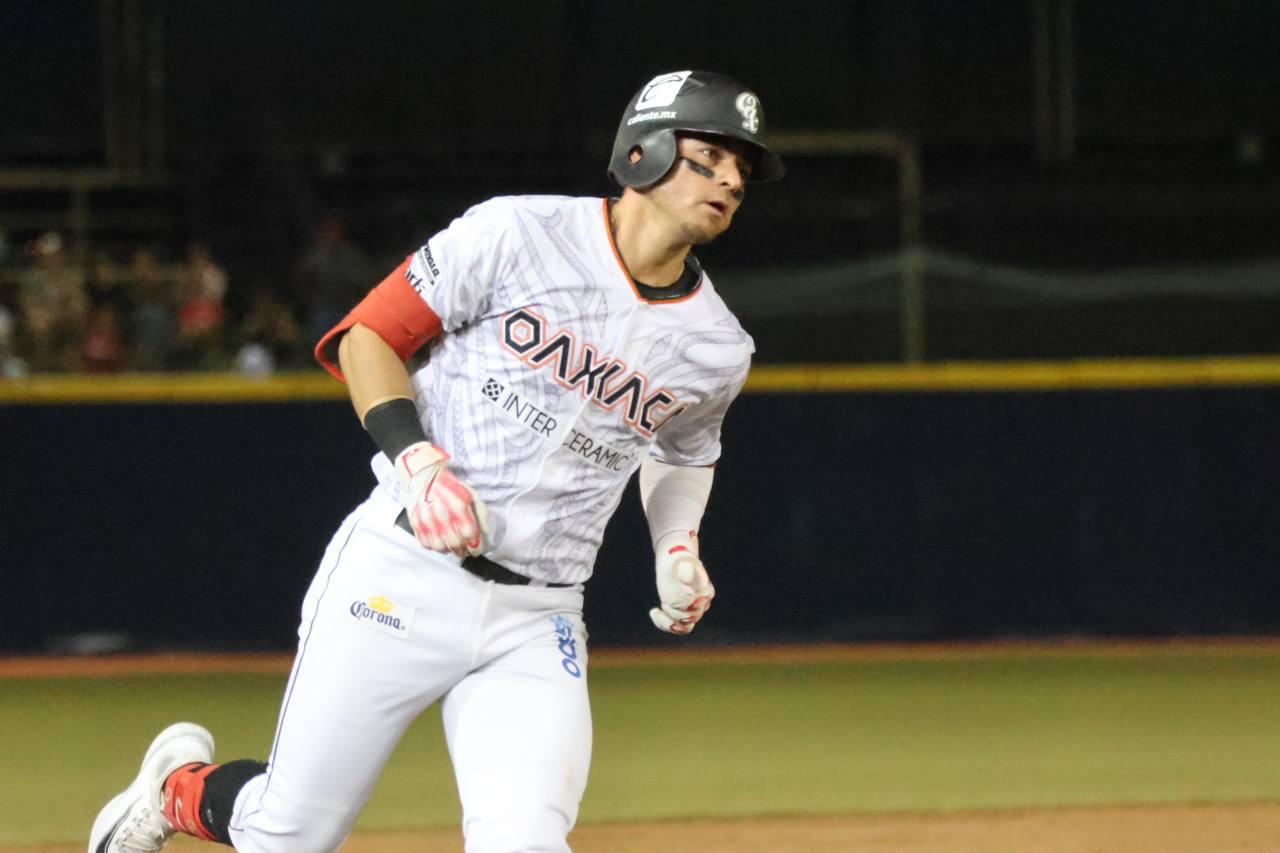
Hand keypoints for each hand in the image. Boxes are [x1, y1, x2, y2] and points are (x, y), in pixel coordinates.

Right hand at [395, 442, 490, 556]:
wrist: (424, 476)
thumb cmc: (449, 486)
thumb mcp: (471, 494)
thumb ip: (482, 513)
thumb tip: (484, 532)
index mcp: (458, 505)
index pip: (469, 534)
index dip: (475, 546)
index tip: (476, 549)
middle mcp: (441, 513)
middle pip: (455, 543)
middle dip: (463, 550)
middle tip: (466, 550)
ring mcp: (426, 519)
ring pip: (440, 547)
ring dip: (449, 551)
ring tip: (453, 547)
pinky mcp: (415, 523)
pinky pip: (426, 544)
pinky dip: (435, 547)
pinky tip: (441, 541)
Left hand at [649, 532, 714, 634]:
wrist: (674, 563)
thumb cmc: (678, 560)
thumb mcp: (681, 561)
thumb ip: (685, 570)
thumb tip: (686, 581)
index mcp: (706, 592)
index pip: (696, 608)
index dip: (680, 607)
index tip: (668, 600)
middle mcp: (702, 603)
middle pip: (690, 618)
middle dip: (674, 611)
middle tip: (664, 599)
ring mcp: (693, 610)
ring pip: (685, 627)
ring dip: (669, 620)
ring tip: (659, 607)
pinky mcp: (682, 614)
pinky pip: (677, 628)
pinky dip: (664, 624)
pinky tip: (654, 611)